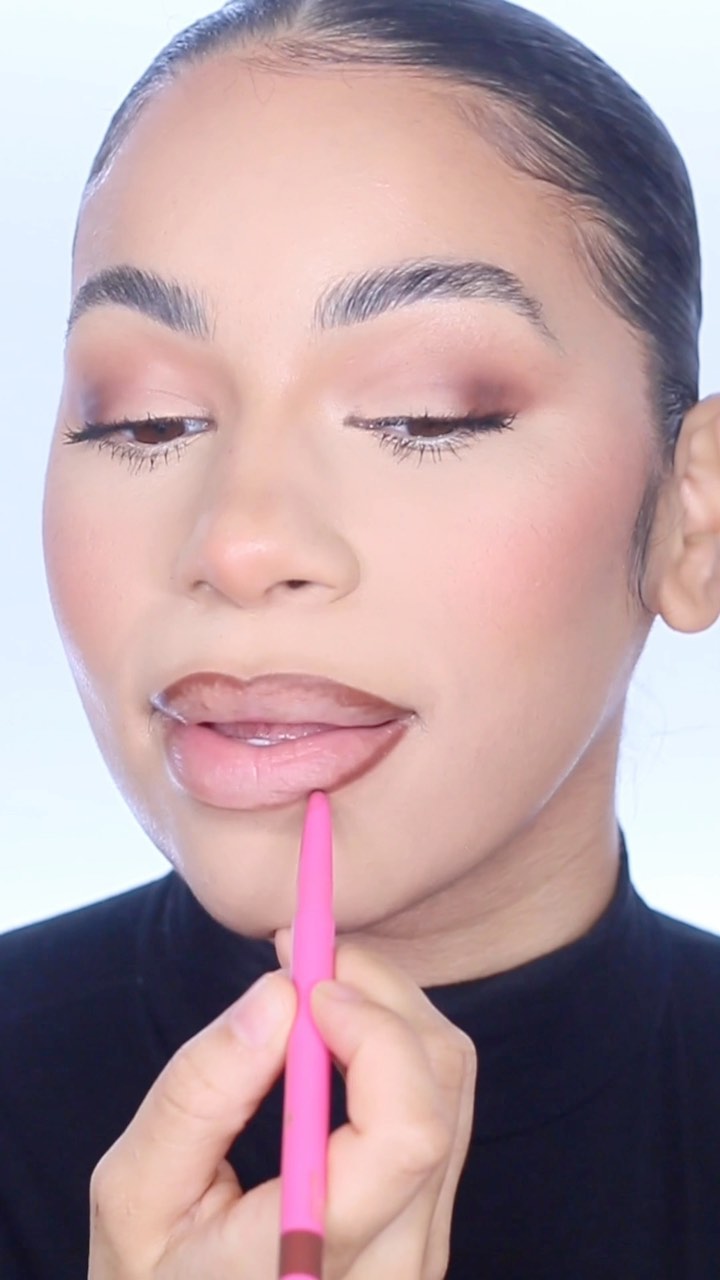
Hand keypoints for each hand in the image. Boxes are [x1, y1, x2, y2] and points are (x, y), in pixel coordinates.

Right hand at [88, 935, 477, 1278]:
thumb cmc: (154, 1273)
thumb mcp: (135, 1194)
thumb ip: (199, 1094)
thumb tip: (279, 993)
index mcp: (314, 1260)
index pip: (407, 1135)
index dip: (374, 1033)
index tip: (309, 982)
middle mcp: (396, 1265)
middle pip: (440, 1090)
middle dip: (378, 992)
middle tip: (304, 952)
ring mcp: (423, 1249)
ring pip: (452, 1087)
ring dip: (389, 1009)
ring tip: (313, 984)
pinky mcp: (428, 1226)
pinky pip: (445, 1107)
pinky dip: (397, 1045)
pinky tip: (337, 1031)